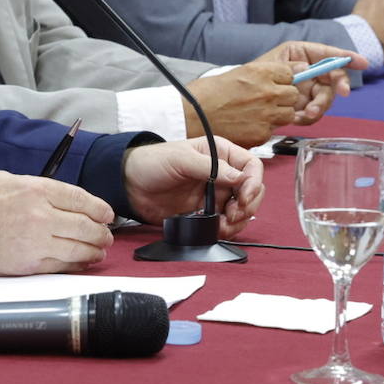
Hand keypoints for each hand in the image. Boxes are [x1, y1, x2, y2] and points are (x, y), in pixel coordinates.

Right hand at [0, 171, 114, 274]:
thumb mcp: (8, 179)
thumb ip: (37, 189)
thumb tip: (59, 198)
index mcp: (37, 189)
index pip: (81, 199)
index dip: (99, 208)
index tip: (107, 214)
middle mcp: (41, 215)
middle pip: (86, 225)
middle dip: (101, 232)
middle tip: (107, 235)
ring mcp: (36, 242)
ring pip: (79, 248)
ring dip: (94, 250)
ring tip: (100, 250)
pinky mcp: (28, 265)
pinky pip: (62, 266)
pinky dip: (77, 264)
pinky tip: (83, 262)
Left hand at [123, 137, 264, 237]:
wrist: (130, 185)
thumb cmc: (152, 162)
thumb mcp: (180, 159)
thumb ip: (210, 168)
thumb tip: (240, 177)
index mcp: (220, 153)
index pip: (251, 166)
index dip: (253, 182)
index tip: (243, 197)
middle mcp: (221, 174)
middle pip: (252, 190)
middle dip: (248, 205)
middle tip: (233, 214)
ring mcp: (215, 195)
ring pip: (243, 210)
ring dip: (239, 220)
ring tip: (223, 224)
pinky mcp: (206, 213)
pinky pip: (226, 223)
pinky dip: (226, 229)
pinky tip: (216, 230)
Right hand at [183, 61, 298, 146]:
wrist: (190, 117)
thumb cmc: (206, 94)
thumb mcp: (236, 73)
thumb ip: (264, 73)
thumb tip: (290, 70)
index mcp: (260, 72)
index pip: (290, 73)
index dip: (282, 79)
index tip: (275, 83)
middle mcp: (267, 92)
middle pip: (293, 95)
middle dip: (283, 98)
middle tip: (266, 101)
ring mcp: (267, 115)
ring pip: (288, 114)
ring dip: (278, 114)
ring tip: (257, 114)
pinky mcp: (262, 134)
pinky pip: (273, 130)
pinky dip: (264, 129)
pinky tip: (248, 125)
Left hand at [258, 41, 368, 123]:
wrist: (240, 101)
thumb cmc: (253, 76)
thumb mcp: (269, 65)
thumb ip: (290, 66)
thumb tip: (306, 69)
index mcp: (301, 55)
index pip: (328, 54)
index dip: (347, 56)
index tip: (363, 62)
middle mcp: (308, 72)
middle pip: (333, 77)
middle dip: (338, 85)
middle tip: (343, 92)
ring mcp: (307, 90)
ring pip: (325, 97)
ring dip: (320, 106)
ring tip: (305, 114)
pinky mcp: (303, 107)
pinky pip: (314, 113)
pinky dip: (308, 117)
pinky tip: (296, 118)